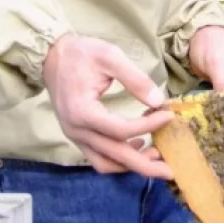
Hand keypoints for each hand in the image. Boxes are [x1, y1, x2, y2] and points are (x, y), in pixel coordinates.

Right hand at [43, 33, 174, 178]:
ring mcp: (75, 136)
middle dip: (146, 165)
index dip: (149, 125)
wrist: (52, 56)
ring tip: (157, 157)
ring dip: (132, 164)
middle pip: (115, 156)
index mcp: (83, 112)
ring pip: (106, 163)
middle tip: (171, 169)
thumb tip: (158, 101)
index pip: (122, 130)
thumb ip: (135, 79)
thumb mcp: (110, 57)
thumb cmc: (81, 53)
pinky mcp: (77, 136)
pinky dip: (118, 158)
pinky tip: (138, 145)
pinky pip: (99, 157)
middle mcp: (77, 131)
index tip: (169, 115)